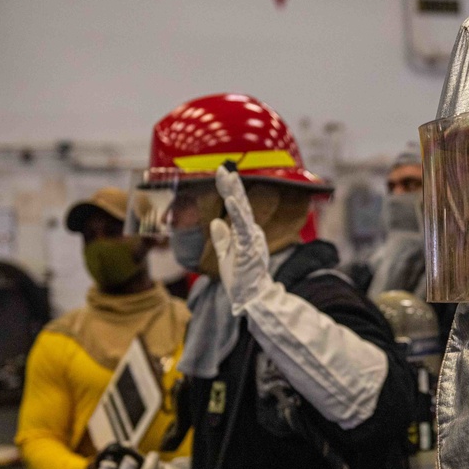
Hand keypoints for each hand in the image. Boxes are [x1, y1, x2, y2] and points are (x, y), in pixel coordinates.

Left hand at [210, 164, 272, 314]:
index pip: (236, 207)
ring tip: (228, 178)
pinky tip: (231, 201)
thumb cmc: (241, 281)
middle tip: (224, 168)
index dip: (229, 190)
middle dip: (232, 186)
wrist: (252, 300)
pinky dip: (237, 214)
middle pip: (241, 204)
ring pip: (243, 212)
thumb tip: (215, 223)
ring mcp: (252, 241)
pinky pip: (243, 229)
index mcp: (245, 234)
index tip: (222, 173)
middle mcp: (250, 234)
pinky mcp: (250, 249)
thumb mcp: (226, 257)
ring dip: (235, 194)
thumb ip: (222, 240)